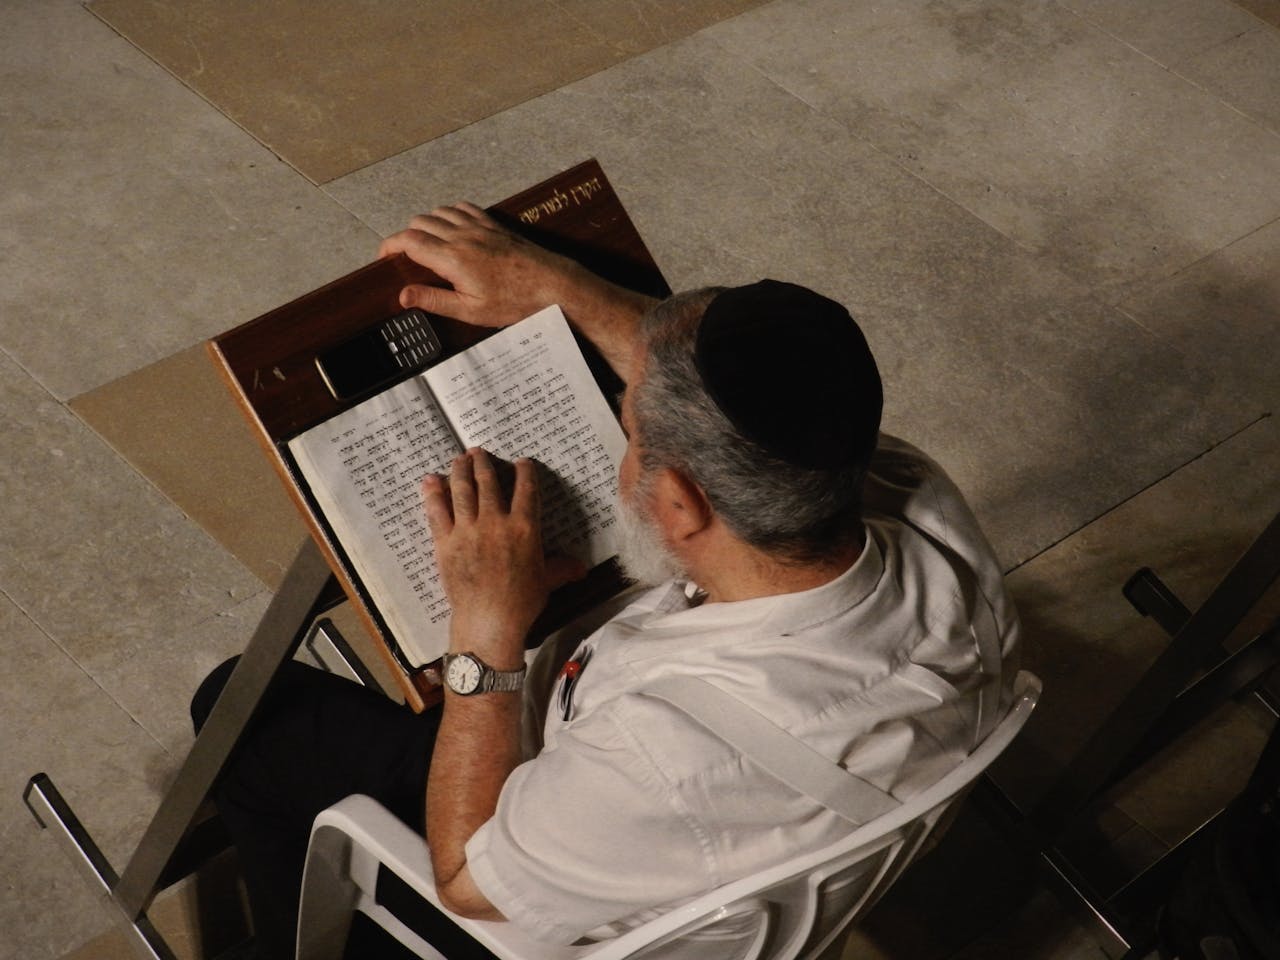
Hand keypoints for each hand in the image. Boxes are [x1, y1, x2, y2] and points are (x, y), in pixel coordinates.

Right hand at [379, 203, 585, 328]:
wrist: (551, 284)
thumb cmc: (513, 302)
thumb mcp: (470, 311)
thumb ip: (434, 300)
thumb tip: (403, 295)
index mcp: (452, 258)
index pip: (408, 240)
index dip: (390, 245)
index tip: (383, 256)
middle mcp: (462, 236)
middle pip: (419, 222)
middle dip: (406, 236)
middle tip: (405, 256)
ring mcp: (479, 226)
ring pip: (439, 212)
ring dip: (426, 224)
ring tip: (426, 244)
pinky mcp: (493, 224)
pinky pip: (462, 208)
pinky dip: (449, 214)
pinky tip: (452, 228)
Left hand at [422, 449, 585, 666]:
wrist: (489, 621)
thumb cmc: (521, 602)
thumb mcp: (547, 581)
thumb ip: (563, 568)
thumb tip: (583, 569)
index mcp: (524, 527)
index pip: (526, 489)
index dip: (524, 471)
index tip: (522, 462)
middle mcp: (495, 522)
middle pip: (488, 482)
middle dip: (484, 463)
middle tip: (479, 452)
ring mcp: (467, 530)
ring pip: (462, 490)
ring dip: (460, 470)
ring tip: (460, 459)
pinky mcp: (445, 542)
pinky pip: (437, 511)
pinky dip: (433, 494)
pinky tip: (430, 480)